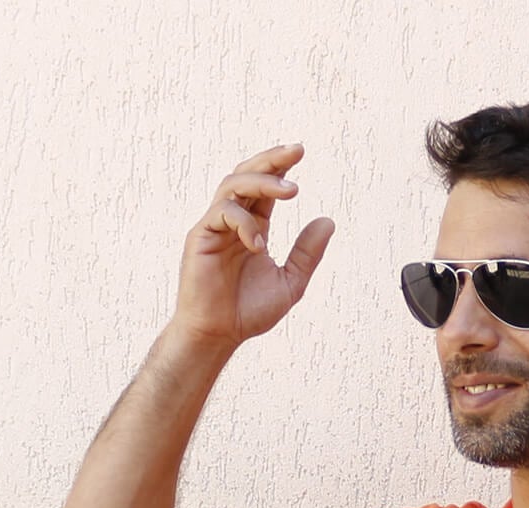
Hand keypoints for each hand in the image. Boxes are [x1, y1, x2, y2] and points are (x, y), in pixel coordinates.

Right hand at [172, 143, 334, 350]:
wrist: (219, 335)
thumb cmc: (248, 311)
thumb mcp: (290, 282)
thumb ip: (307, 253)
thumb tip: (328, 221)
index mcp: (253, 227)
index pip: (265, 188)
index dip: (281, 168)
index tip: (301, 153)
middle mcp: (232, 221)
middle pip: (247, 175)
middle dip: (272, 160)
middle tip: (297, 151)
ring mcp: (214, 227)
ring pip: (233, 185)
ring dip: (262, 181)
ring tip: (290, 191)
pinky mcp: (200, 237)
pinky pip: (222, 213)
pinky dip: (244, 222)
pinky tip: (259, 243)